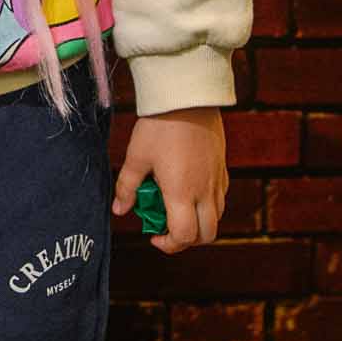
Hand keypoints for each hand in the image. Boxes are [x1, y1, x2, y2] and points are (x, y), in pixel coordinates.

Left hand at [112, 106, 227, 255]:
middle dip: (187, 240)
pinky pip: (220, 197)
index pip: (184, 236)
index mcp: (182, 193)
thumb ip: (127, 187)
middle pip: (207, 235)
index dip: (169, 244)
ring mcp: (217, 179)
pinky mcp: (222, 167)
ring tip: (176, 208)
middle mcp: (205, 191)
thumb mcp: (136, 157)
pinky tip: (189, 189)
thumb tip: (119, 210)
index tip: (154, 236)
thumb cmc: (158, 126)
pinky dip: (207, 205)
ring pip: (217, 217)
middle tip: (167, 228)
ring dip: (199, 223)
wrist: (187, 96)